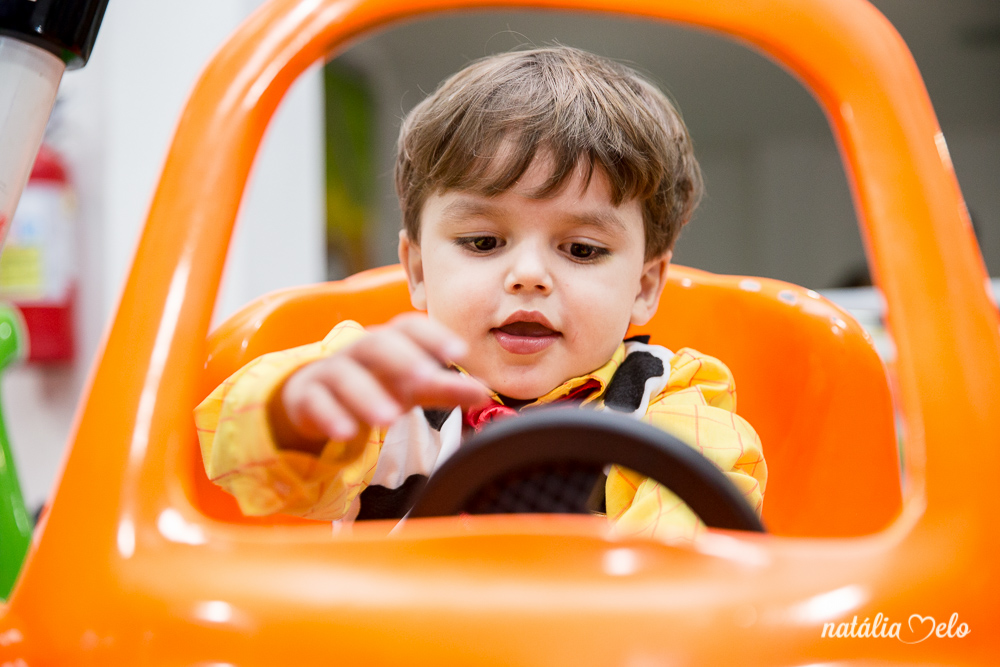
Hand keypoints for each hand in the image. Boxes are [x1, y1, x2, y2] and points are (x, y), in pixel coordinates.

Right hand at [269, 314, 490, 453]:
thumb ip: (445, 389)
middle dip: (402, 359)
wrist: (317, 396)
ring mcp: (330, 372)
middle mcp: (359, 352)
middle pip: (376, 344)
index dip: (433, 335)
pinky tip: (344, 433)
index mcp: (389, 344)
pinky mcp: (306, 397)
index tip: (458, 350)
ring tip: (388, 419)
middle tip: (426, 378)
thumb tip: (484, 391)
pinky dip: (329, 416)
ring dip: (366, 395)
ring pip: (345, 375)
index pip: (409, 327)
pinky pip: (315, 402)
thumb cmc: (373, 385)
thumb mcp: (411, 388)